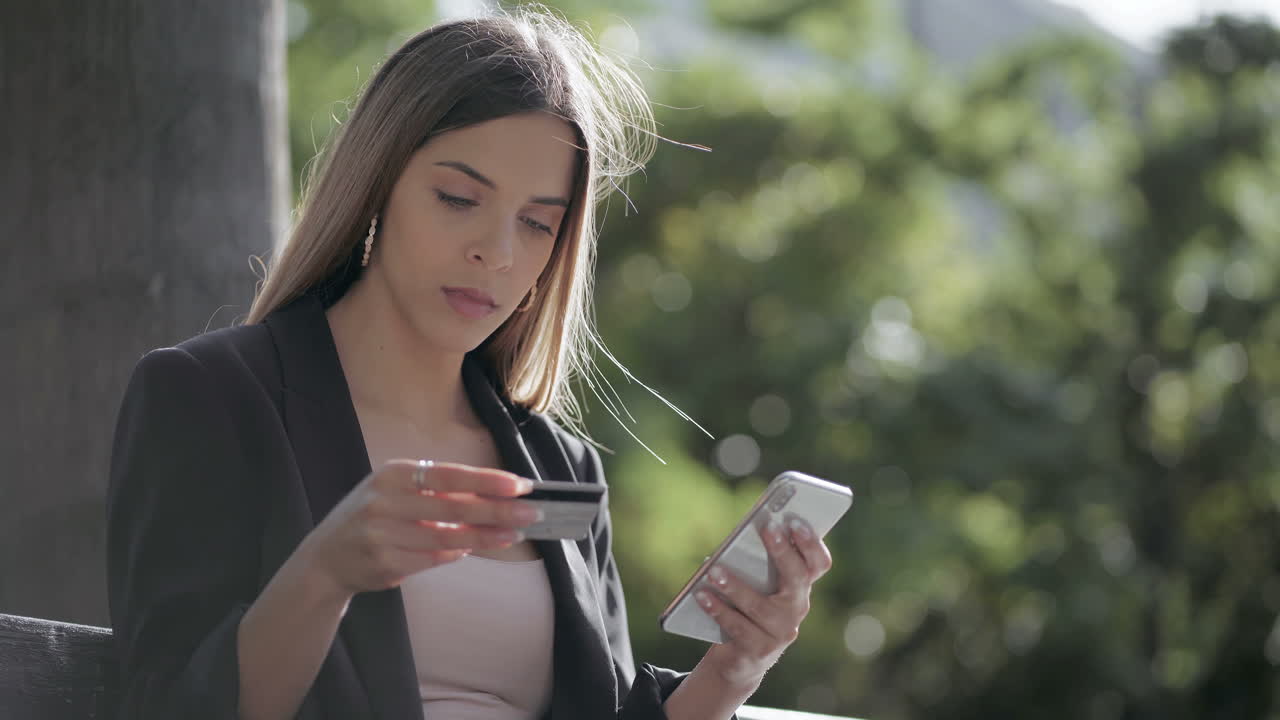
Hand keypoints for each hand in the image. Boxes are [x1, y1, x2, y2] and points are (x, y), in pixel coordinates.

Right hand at [298, 459, 540, 597]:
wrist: (326, 557)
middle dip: (498, 510)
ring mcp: (383, 534)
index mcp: (393, 474)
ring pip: (448, 537)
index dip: (487, 480)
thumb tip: (493, 495)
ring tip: (514, 534)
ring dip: (486, 536)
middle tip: (531, 512)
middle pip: (454, 506)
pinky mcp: (385, 563)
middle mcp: (385, 501)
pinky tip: (475, 548)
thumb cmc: (373, 517)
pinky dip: (456, 554)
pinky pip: (432, 559)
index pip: (450, 474)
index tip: (520, 485)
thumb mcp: (396, 492)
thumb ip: (437, 493)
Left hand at [698, 518, 832, 687]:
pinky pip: (738, 627)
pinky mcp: (760, 650)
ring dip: (735, 586)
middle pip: (798, 578)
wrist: (741, 657)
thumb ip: (756, 561)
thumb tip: (742, 535)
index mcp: (801, 586)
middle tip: (767, 528)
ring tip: (713, 570)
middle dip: (783, 552)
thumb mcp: (757, 583)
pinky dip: (718, 609)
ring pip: (760, 606)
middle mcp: (798, 608)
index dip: (812, 543)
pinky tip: (701, 595)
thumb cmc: (747, 606)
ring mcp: (782, 632)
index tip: (795, 522)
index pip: (819, 563)